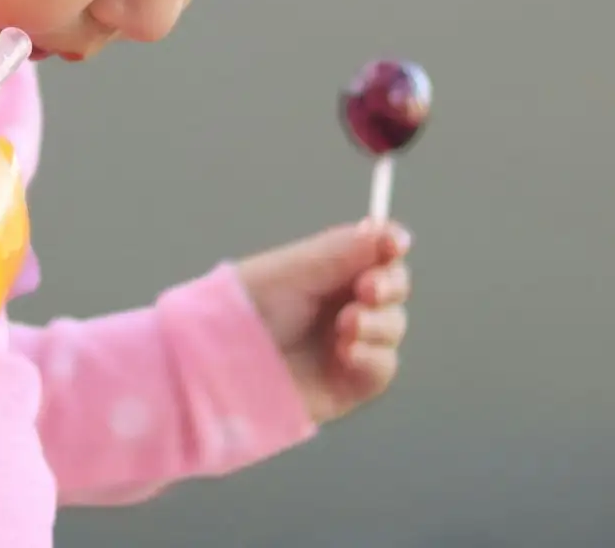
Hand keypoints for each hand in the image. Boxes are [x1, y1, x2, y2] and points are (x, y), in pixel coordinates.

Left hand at [235, 220, 411, 423]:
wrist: (220, 364)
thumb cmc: (246, 308)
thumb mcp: (295, 270)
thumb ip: (344, 251)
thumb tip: (387, 230)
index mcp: (328, 270)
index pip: (375, 252)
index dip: (390, 245)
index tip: (394, 243)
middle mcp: (343, 303)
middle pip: (393, 287)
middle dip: (389, 284)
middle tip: (368, 289)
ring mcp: (350, 343)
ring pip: (393, 326)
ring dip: (379, 322)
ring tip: (347, 325)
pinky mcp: (350, 383)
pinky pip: (383, 367)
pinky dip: (373, 357)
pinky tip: (348, 353)